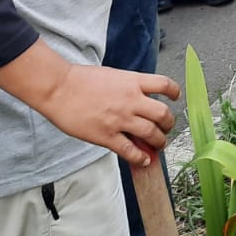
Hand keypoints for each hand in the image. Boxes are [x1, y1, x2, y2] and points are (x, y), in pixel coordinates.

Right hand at [38, 64, 178, 166]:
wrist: (59, 88)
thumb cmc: (81, 79)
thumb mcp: (113, 75)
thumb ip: (128, 86)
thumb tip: (139, 96)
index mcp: (133, 81)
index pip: (165, 84)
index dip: (175, 92)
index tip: (176, 98)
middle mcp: (131, 100)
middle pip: (163, 114)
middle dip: (169, 124)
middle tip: (167, 128)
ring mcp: (120, 119)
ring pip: (151, 134)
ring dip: (159, 141)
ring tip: (159, 145)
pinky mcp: (106, 136)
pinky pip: (130, 151)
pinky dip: (141, 158)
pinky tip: (144, 160)